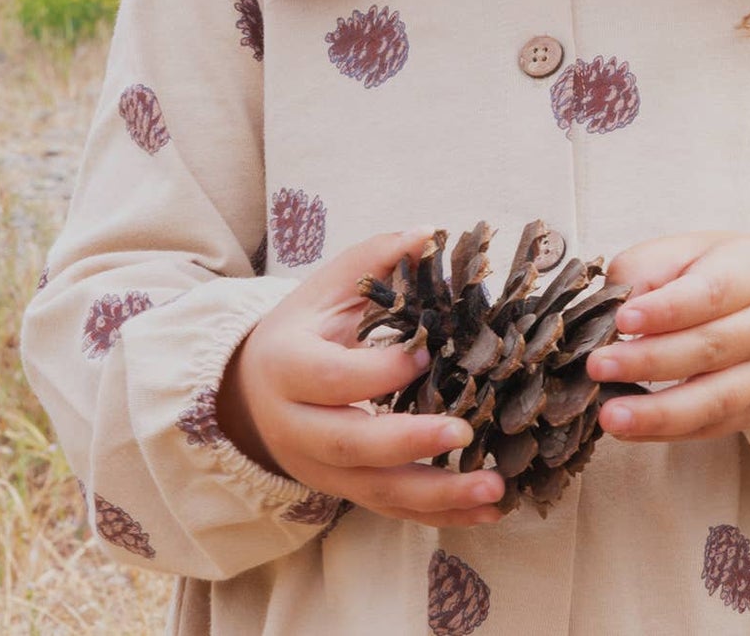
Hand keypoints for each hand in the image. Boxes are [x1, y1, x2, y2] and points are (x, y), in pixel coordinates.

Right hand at [216, 228, 506, 527]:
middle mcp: (298, 427)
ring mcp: (321, 468)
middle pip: (350, 444)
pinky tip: (487, 511)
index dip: (376, 370)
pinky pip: (394, 509)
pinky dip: (442, 514)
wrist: (254, 391)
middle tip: (464, 431)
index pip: (330, 377)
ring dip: (439, 495)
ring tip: (495, 491)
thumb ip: (376, 259)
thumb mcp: (328, 287)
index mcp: (287, 367)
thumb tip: (428, 234)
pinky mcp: (347, 490)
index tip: (426, 353)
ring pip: (377, 491)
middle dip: (408, 442)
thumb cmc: (304, 328)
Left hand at [584, 230, 749, 441]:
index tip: (623, 318)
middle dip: (649, 361)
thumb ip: (650, 266)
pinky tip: (628, 430)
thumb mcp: (695, 250)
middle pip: (710, 349)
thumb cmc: (731, 272)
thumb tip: (612, 303)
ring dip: (658, 414)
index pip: (711, 294)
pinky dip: (666, 433)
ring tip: (610, 416)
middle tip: (597, 365)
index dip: (667, 309)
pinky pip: (710, 428)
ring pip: (715, 400)